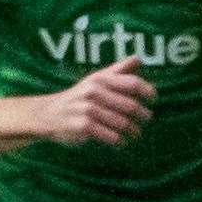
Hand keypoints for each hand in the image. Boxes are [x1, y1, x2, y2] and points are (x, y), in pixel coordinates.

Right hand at [37, 57, 156, 145]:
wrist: (48, 114)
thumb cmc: (78, 96)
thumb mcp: (95, 79)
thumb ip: (117, 70)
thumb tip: (139, 58)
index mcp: (100, 79)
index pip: (132, 83)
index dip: (147, 92)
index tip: (153, 100)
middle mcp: (94, 92)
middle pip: (131, 106)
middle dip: (143, 116)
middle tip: (145, 121)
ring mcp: (88, 110)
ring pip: (123, 123)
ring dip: (133, 132)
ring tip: (136, 134)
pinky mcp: (83, 127)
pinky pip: (111, 137)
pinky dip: (120, 141)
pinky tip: (122, 142)